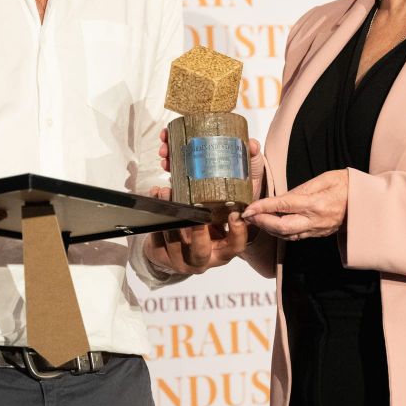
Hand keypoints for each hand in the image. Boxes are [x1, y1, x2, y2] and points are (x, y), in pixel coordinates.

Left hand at [149, 130, 265, 273]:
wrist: (174, 247)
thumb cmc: (205, 224)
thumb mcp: (221, 209)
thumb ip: (235, 183)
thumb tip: (250, 145)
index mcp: (223, 248)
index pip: (236, 245)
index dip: (237, 232)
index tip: (235, 215)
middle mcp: (204, 258)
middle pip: (201, 252)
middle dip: (197, 233)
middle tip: (196, 215)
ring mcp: (180, 260)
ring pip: (174, 243)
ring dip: (170, 215)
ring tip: (166, 191)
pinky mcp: (161, 255)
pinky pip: (156, 236)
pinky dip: (156, 215)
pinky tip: (156, 196)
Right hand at [158, 130, 265, 201]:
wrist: (254, 196)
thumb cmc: (250, 174)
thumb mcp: (252, 159)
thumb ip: (252, 150)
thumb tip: (251, 143)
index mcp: (210, 150)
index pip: (188, 138)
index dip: (174, 134)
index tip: (167, 132)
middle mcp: (200, 163)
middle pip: (178, 152)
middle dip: (167, 148)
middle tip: (165, 149)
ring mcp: (198, 178)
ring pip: (176, 169)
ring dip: (167, 164)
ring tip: (165, 162)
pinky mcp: (198, 195)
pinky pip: (181, 192)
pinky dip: (171, 190)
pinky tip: (167, 187)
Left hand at [242, 169, 348, 240]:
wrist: (368, 202)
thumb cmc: (347, 184)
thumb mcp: (324, 179)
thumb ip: (301, 189)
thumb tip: (280, 199)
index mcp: (316, 203)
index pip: (283, 206)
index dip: (262, 208)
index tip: (248, 208)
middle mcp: (315, 220)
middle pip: (281, 228)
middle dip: (261, 223)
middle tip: (248, 217)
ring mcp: (317, 230)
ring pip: (287, 235)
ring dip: (269, 229)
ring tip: (255, 220)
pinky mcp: (318, 234)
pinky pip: (295, 236)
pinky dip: (280, 232)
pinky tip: (272, 225)